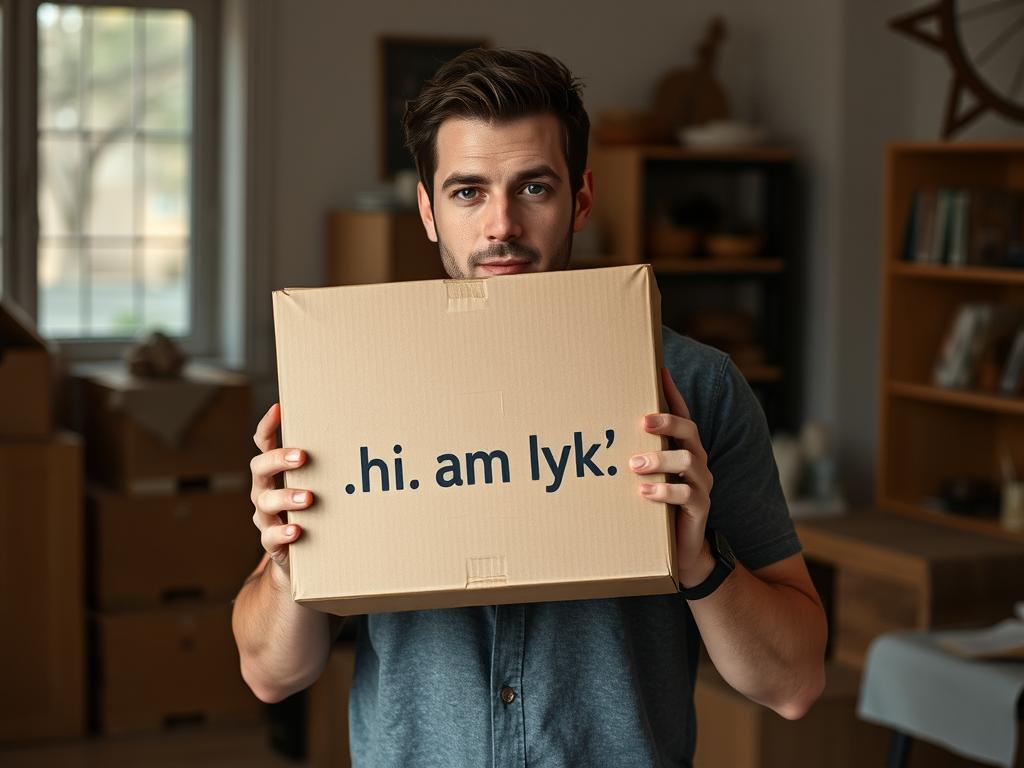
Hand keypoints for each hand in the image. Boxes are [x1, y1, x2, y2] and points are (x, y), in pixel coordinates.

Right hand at [249, 403, 313, 584]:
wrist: (302, 558)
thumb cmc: (314, 511)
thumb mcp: (317, 484)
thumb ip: (328, 465)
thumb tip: (363, 436)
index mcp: (274, 473)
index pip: (264, 444)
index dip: (268, 427)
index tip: (279, 409)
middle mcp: (265, 490)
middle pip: (260, 468)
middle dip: (278, 459)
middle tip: (302, 456)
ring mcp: (266, 516)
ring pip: (265, 501)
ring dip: (287, 497)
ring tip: (308, 497)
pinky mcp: (272, 542)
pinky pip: (270, 536)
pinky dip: (283, 532)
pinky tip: (297, 530)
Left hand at [630, 367, 714, 586]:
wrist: (681, 552)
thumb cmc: (657, 508)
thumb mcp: (646, 477)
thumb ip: (633, 456)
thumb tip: (599, 436)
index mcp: (683, 449)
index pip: (682, 415)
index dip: (672, 394)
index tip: (659, 371)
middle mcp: (696, 461)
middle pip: (689, 431)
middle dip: (666, 422)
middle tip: (642, 422)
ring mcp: (701, 484)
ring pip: (688, 461)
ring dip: (659, 460)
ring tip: (634, 465)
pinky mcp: (700, 508)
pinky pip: (687, 495)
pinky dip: (663, 492)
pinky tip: (643, 493)